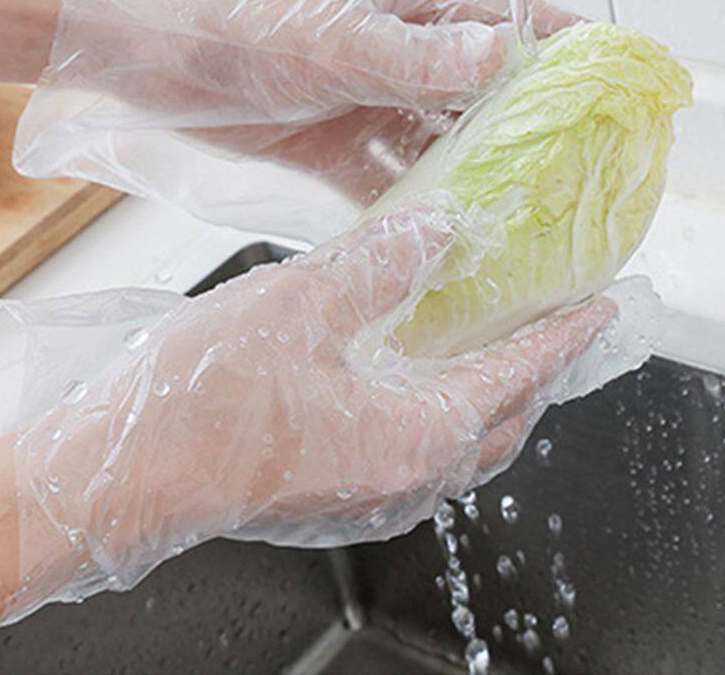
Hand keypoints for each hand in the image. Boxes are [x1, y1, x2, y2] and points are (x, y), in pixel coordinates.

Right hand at [5, 207, 613, 617]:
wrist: (121, 475)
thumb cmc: (202, 403)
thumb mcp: (300, 304)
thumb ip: (379, 265)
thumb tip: (437, 233)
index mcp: (414, 435)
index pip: (518, 375)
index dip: (564, 334)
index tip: (603, 305)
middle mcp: (404, 477)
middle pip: (503, 421)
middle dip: (537, 370)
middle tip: (553, 320)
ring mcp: (367, 491)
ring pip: (460, 438)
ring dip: (488, 389)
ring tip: (489, 336)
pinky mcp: (330, 488)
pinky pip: (414, 444)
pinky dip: (436, 402)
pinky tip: (405, 364)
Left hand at [16, 0, 577, 206]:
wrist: (140, 44)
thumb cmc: (231, 12)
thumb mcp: (327, 34)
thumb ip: (412, 55)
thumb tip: (504, 55)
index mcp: (408, 0)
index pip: (509, 19)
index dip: (567, 51)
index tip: (618, 86)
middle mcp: (395, 51)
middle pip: (480, 95)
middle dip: (527, 137)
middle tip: (576, 185)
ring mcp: (363, 101)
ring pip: (435, 147)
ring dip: (469, 185)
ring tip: (517, 231)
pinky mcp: (328, 145)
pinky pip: (383, 183)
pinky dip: (408, 213)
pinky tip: (438, 247)